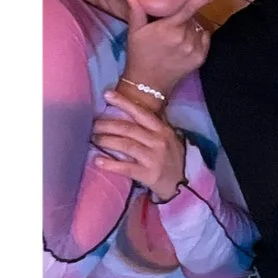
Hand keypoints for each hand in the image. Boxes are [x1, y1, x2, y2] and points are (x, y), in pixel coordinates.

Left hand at [90, 87, 186, 201]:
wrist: (184, 184)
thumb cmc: (172, 158)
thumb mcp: (168, 137)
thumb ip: (154, 125)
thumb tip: (133, 109)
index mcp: (162, 129)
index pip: (140, 112)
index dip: (123, 102)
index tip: (107, 94)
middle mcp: (158, 141)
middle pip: (128, 129)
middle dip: (107, 124)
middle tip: (92, 123)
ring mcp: (153, 158)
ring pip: (125, 145)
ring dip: (106, 140)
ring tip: (93, 138)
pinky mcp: (148, 175)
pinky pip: (126, 168)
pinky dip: (110, 164)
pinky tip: (98, 160)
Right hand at [123, 0, 223, 100]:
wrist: (147, 84)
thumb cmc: (139, 55)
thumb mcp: (134, 33)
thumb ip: (136, 13)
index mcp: (169, 28)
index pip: (189, 8)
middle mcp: (184, 38)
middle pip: (192, 17)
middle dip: (183, 18)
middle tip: (169, 28)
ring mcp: (194, 49)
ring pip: (198, 28)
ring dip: (190, 29)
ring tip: (174, 39)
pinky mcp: (201, 58)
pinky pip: (205, 39)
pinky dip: (198, 38)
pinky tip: (184, 46)